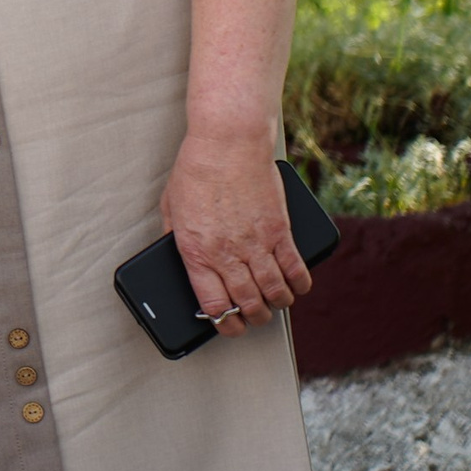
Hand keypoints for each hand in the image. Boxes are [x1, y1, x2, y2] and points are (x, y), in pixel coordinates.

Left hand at [161, 133, 309, 339]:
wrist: (227, 143)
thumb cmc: (195, 171)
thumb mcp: (171, 208)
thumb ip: (174, 239)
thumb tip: (177, 261)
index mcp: (196, 251)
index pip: (214, 305)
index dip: (225, 324)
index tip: (230, 326)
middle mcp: (227, 253)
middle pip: (248, 304)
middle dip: (254, 318)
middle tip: (255, 317)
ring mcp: (256, 243)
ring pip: (274, 292)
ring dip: (277, 304)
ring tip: (275, 303)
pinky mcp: (280, 230)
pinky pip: (295, 269)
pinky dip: (299, 284)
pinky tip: (297, 286)